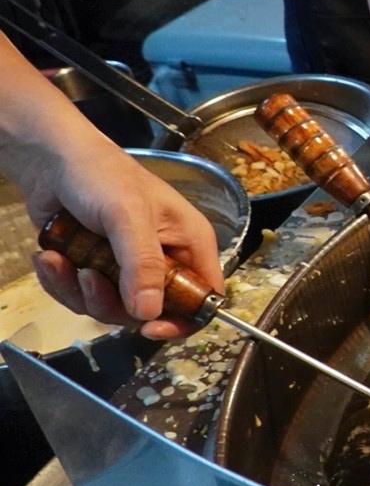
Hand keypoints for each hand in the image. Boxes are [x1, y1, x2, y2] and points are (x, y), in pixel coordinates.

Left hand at [26, 137, 222, 340]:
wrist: (51, 159)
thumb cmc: (103, 175)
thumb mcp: (128, 215)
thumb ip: (143, 264)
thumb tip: (149, 313)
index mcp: (189, 244)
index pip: (205, 296)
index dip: (184, 318)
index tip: (149, 326)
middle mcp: (164, 259)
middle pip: (151, 310)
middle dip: (111, 302)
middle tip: (87, 276)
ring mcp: (127, 267)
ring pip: (112, 308)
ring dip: (78, 291)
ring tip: (57, 260)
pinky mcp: (95, 268)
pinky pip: (82, 297)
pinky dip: (60, 284)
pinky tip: (48, 258)